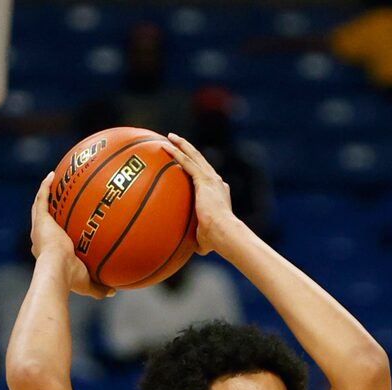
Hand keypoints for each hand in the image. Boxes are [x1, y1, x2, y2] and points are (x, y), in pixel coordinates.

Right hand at [30, 173, 110, 298]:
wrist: (57, 270)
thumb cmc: (70, 279)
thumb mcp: (87, 284)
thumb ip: (99, 286)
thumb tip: (114, 291)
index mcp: (47, 251)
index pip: (50, 239)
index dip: (55, 231)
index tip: (63, 226)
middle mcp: (40, 238)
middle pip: (44, 219)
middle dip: (49, 209)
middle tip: (57, 200)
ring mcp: (38, 227)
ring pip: (40, 206)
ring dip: (46, 193)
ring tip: (53, 181)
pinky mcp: (40, 219)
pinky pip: (42, 197)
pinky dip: (46, 186)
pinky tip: (53, 175)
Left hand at [166, 135, 235, 253]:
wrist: (225, 233)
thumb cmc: (217, 240)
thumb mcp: (205, 238)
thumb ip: (199, 238)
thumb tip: (192, 249)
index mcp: (219, 193)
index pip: (207, 178)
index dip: (199, 171)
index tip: (188, 166)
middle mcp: (217, 182)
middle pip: (200, 161)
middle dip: (188, 150)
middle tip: (176, 142)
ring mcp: (211, 179)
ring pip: (194, 155)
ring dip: (182, 145)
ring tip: (170, 137)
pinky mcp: (204, 179)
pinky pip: (187, 161)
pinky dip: (177, 153)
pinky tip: (166, 146)